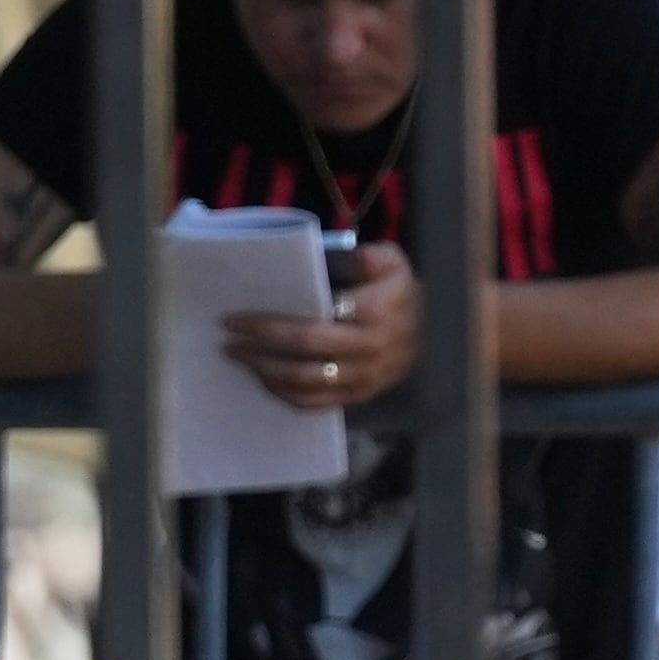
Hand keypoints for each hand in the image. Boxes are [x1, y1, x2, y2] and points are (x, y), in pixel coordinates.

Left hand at [226, 240, 417, 411]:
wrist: (429, 331)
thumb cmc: (398, 291)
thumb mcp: (395, 263)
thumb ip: (375, 258)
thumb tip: (358, 255)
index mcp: (376, 313)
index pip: (316, 321)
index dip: (272, 324)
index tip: (238, 319)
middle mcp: (370, 349)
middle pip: (305, 351)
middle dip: (261, 345)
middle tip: (228, 338)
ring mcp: (365, 378)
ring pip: (307, 382)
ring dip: (267, 371)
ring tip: (239, 357)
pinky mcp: (360, 396)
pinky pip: (317, 403)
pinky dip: (286, 394)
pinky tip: (265, 379)